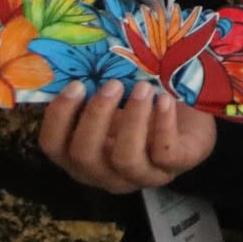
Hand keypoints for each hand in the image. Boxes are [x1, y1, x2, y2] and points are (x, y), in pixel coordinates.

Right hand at [39, 79, 217, 193]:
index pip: (52, 146)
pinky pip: (164, 154)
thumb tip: (73, 65)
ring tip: (143, 87)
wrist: (190, 121)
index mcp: (80, 157)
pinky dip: (163, 124)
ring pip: (125, 159)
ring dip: (132, 120)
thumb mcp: (113, 104)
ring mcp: (140, 176)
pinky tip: (165, 99)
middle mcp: (104, 174)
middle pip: (85, 156)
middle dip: (96, 116)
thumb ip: (91, 93)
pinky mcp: (175, 168)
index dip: (57, 117)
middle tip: (113, 84)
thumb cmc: (141, 110)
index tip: (76, 84)